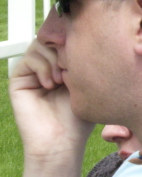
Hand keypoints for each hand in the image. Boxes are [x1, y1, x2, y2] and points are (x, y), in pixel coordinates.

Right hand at [9, 40, 93, 161]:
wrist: (62, 141)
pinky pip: (30, 58)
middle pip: (54, 38)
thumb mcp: (88, 84)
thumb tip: (79, 35)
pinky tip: (52, 84)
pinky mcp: (19, 79)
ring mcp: (33, 71)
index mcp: (66, 64)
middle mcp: (48, 65)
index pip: (68, 38)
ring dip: (56, 58)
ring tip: (64, 79)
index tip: (86, 50)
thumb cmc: (80, 117)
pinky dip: (43, 67)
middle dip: (66, 48)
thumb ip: (84, 59)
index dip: (76, 39)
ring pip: (42, 45)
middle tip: (74, 67)